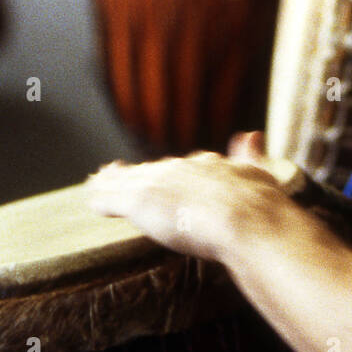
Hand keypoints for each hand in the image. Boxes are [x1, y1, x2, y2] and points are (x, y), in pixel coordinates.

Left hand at [84, 152, 286, 262]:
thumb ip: (250, 155)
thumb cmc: (258, 204)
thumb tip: (252, 135)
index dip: (166, 170)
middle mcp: (179, 168)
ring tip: (97, 181)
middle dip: (133, 173)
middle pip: (149, 170)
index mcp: (206, 164)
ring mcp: (157, 184)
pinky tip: (93, 199)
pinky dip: (102, 198)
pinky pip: (113, 198)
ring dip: (111, 182)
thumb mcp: (259, 173)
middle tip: (116, 172)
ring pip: (127, 181)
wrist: (246, 217)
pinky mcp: (139, 201)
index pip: (179, 166)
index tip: (158, 171)